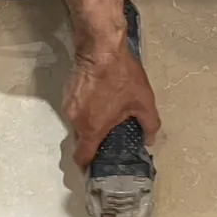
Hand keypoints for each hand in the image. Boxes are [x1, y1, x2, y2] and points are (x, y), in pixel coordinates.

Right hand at [63, 42, 160, 168]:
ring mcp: (68, 105)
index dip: (87, 167)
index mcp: (92, 128)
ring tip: (106, 116)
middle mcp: (76, 120)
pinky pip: (75, 109)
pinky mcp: (66, 92)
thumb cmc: (122, 75)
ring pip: (77, 124)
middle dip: (92, 144)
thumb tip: (149, 139)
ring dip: (89, 125)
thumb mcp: (144, 101)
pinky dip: (85, 110)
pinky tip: (99, 100)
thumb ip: (149, 125)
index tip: (94, 169)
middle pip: (80, 141)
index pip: (82, 157)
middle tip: (107, 140)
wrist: (101, 47)